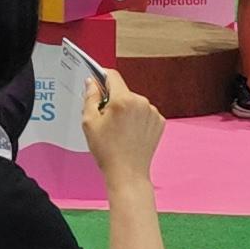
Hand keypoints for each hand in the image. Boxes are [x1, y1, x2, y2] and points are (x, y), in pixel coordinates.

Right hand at [80, 63, 163, 189]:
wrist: (127, 173)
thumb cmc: (107, 151)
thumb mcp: (89, 122)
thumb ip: (90, 98)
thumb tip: (92, 83)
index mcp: (123, 100)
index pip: (112, 76)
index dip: (101, 77)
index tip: (96, 83)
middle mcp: (141, 102)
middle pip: (123, 91)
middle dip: (113, 100)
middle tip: (105, 119)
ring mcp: (153, 112)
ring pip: (134, 102)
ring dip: (126, 109)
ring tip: (119, 130)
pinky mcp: (159, 122)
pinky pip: (145, 113)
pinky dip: (137, 119)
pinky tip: (130, 133)